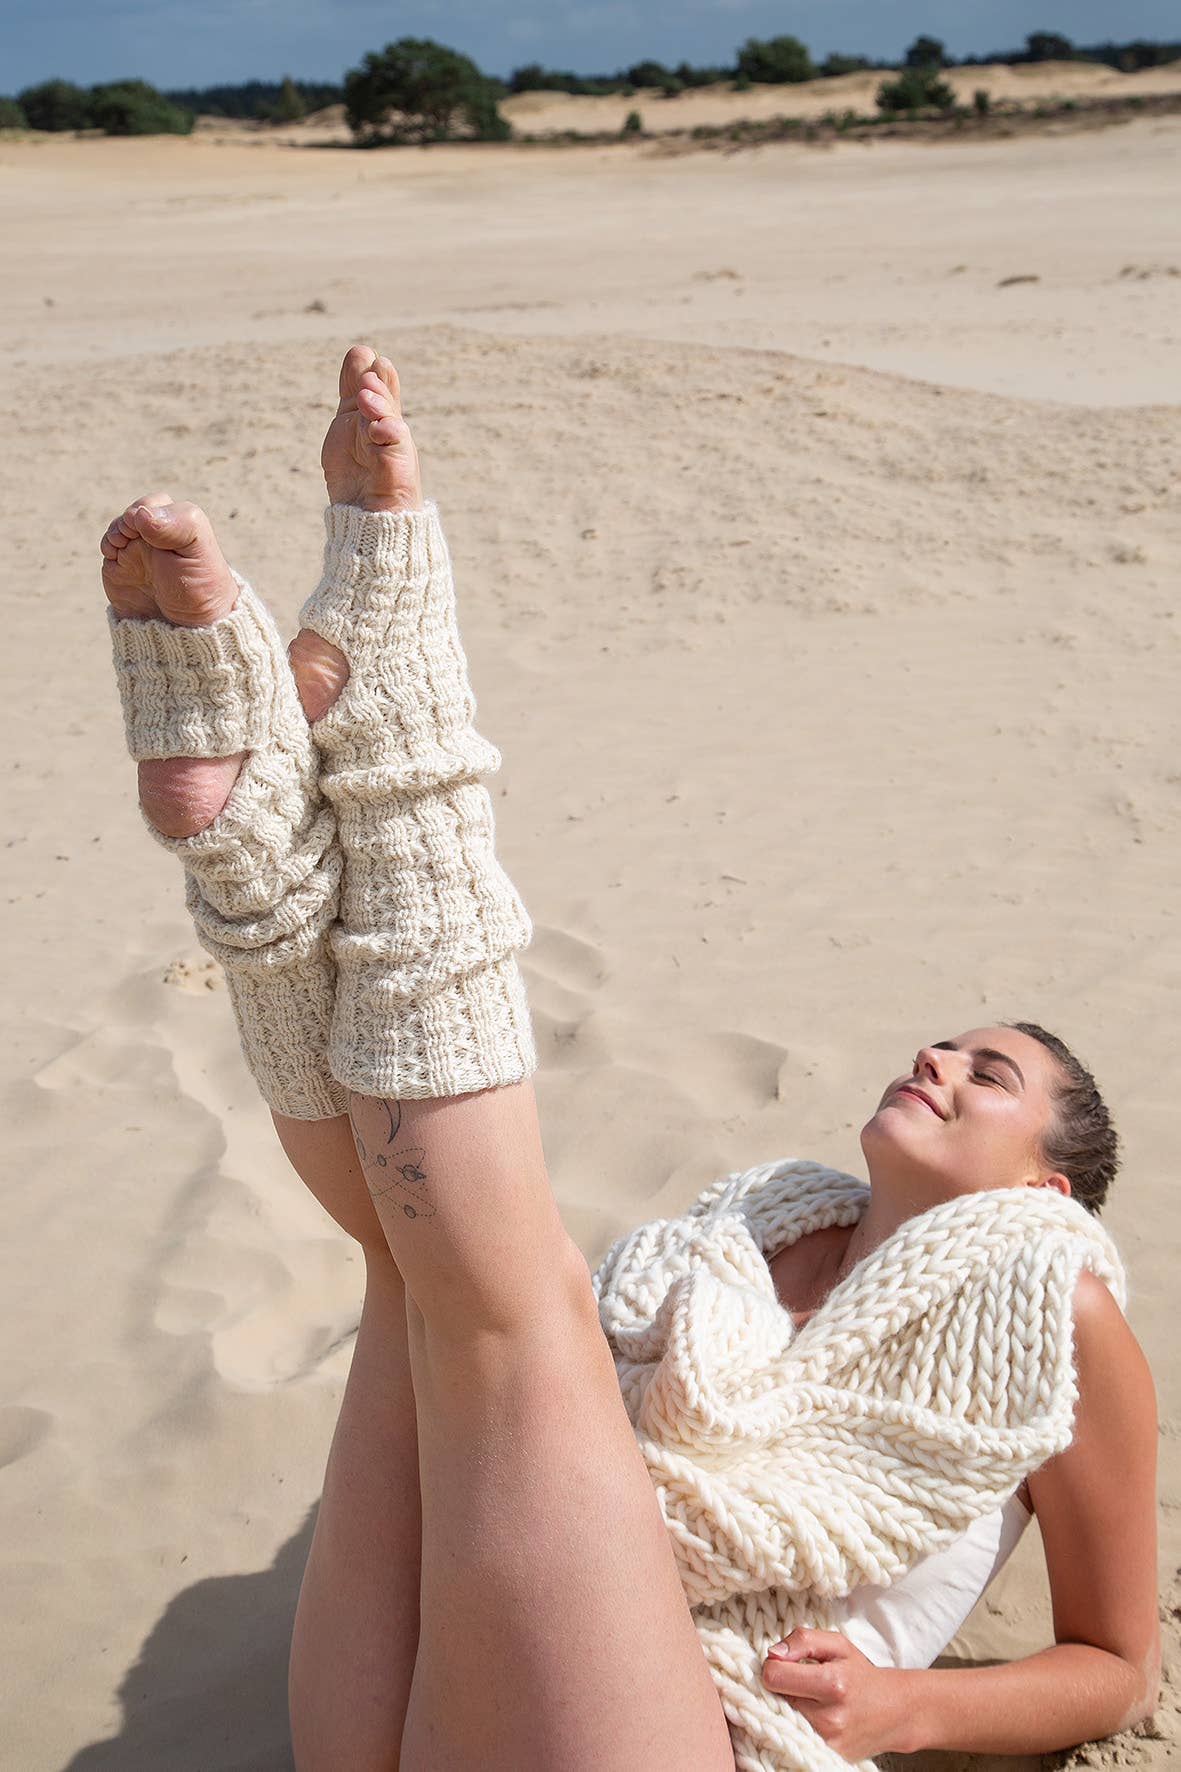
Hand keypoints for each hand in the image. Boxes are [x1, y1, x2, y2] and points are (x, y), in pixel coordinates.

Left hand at [321, 344, 422, 512]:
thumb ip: (352, 399)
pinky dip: (388, 431)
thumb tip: (359, 353)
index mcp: (369, 418)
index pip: (371, 389)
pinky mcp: (401, 466)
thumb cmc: (354, 481)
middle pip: (385, 398)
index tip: (361, 355)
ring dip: (379, 403)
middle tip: (370, 362)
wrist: (365, 522)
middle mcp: (386, 428)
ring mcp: (395, 446)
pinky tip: (378, 427)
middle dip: (378, 380)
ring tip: (368, 393)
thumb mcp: (344, 432)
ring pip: (390, 417)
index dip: (364, 373)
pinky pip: (397, 444)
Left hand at [761, 1627, 915, 1761]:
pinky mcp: (828, 1757)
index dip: (773, 1666)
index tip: (784, 1664)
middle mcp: (830, 1718)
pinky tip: (811, 1716)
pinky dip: (797, 1726)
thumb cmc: (861, 1674)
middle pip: (775, 1700)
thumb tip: (773, 1653)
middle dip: (781, 1688)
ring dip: (787, 1708)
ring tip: (807, 1700)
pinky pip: (796, 1738)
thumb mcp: (838, 1645)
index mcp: (833, 1683)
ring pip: (782, 1721)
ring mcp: (829, 1743)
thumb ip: (803, 1640)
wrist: (894, 1712)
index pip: (774, 1677)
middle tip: (798, 1683)